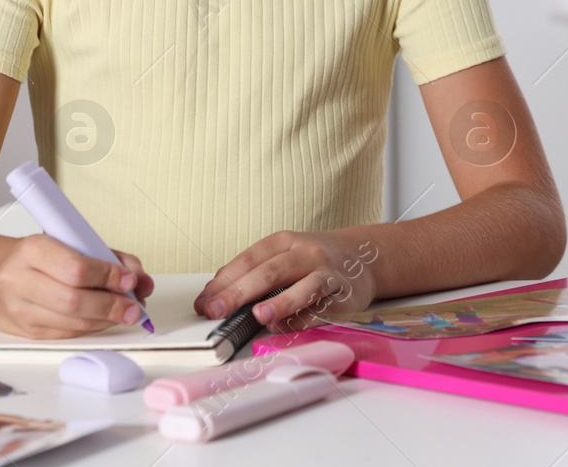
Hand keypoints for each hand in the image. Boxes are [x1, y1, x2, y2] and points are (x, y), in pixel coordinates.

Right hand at [0, 234, 154, 338]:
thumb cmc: (35, 257)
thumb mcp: (66, 242)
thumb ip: (105, 256)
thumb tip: (139, 278)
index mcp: (31, 250)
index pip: (74, 268)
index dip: (107, 276)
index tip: (129, 278)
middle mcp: (19, 281)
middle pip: (72, 301)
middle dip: (110, 305)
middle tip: (134, 305)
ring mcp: (20, 310)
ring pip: (71, 322)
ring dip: (106, 320)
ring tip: (126, 313)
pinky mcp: (26, 332)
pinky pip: (66, 334)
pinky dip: (92, 328)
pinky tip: (104, 320)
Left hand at [195, 231, 379, 334]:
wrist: (363, 257)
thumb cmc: (314, 261)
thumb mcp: (284, 255)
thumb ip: (254, 273)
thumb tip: (216, 296)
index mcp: (284, 241)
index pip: (248, 260)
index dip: (223, 282)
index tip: (203, 302)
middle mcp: (305, 253)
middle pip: (269, 271)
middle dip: (239, 292)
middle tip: (216, 310)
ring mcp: (327, 273)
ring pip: (304, 286)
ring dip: (281, 302)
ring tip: (259, 315)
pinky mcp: (344, 295)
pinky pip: (323, 309)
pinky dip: (304, 319)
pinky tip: (288, 326)